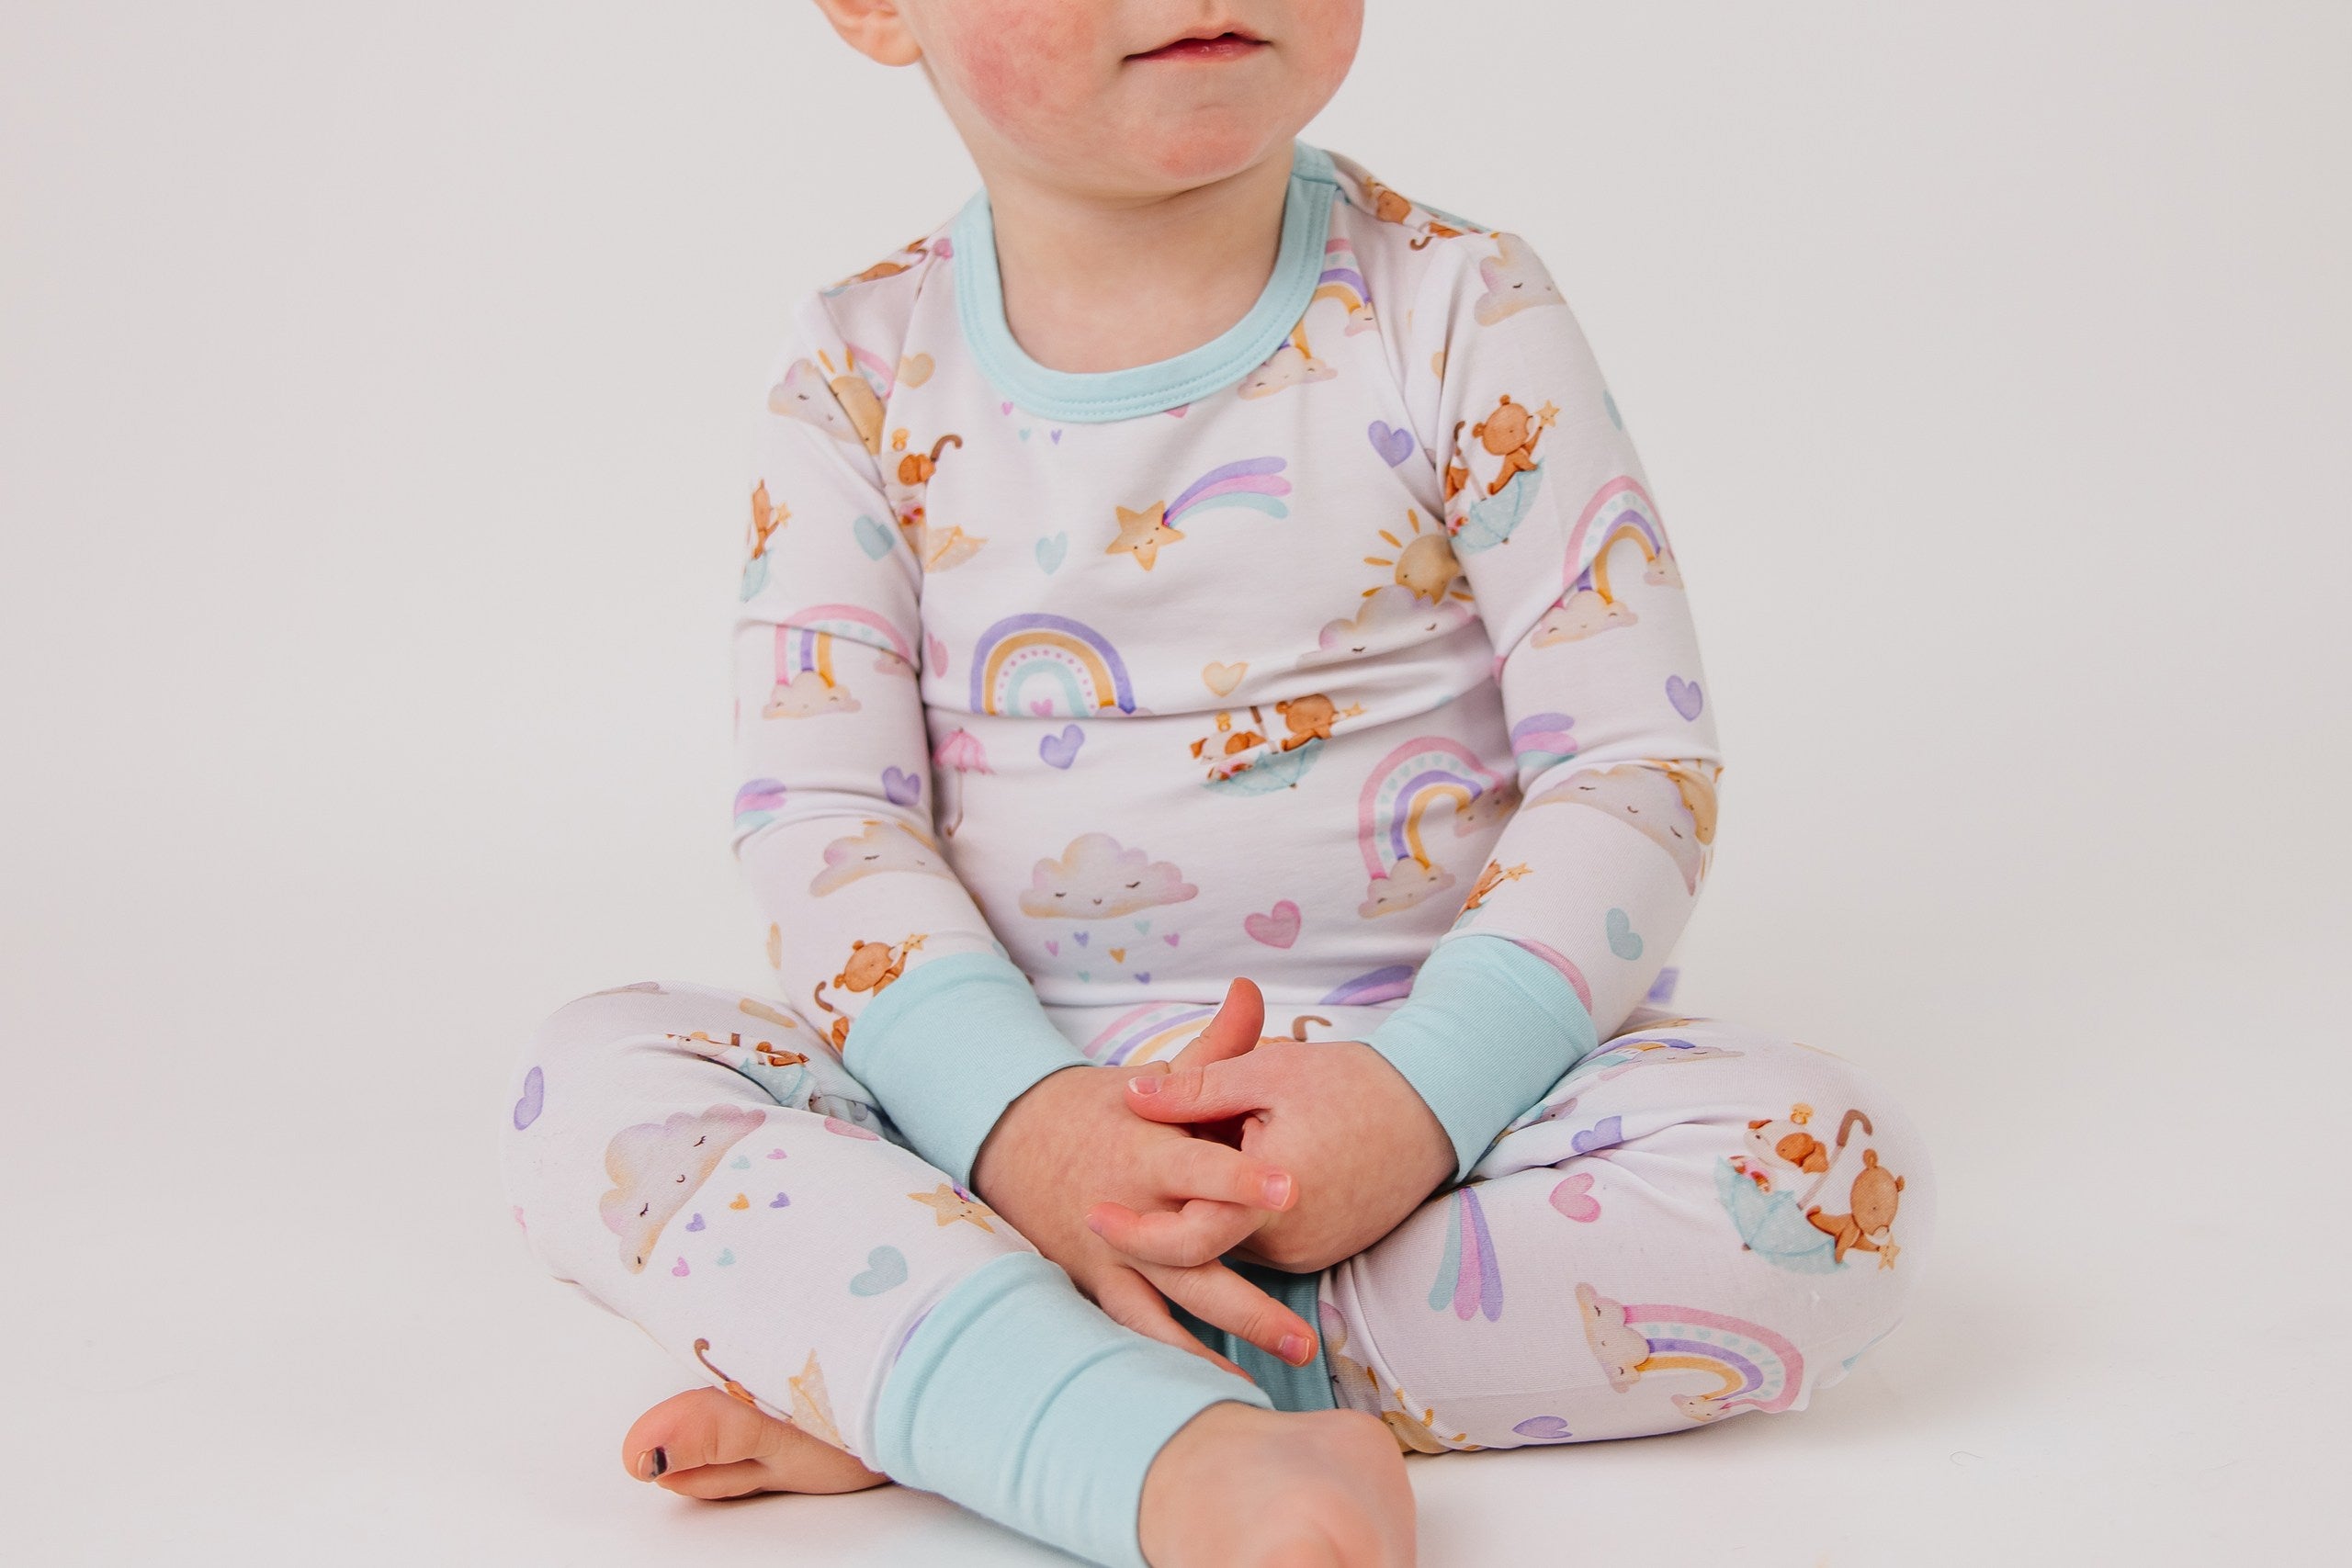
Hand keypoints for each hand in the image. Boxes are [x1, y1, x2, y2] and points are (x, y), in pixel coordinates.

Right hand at [968, 1025, 1318, 1380]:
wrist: (1013, 1142)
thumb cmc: (1102, 1107)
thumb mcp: (1152, 1077)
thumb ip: (1214, 1048)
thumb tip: (1257, 992)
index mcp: (1144, 1148)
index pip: (1198, 1163)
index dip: (1241, 1175)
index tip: (1291, 1185)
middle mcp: (1129, 1208)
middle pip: (1191, 1253)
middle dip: (1244, 1291)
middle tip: (1301, 1324)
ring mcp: (1113, 1253)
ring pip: (1173, 1303)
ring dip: (1232, 1334)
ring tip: (1291, 1358)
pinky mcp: (1101, 1283)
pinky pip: (1142, 1329)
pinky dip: (1180, 1358)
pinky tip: (1226, 1387)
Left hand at [1093, 978, 1456, 1275]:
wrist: (1437, 1109)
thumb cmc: (1351, 1083)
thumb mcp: (1267, 1072)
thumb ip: (1196, 1086)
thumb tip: (1130, 1095)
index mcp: (1271, 1200)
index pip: (1186, 1239)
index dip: (1134, 1231)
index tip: (1093, 1212)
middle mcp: (1290, 1242)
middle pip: (1202, 1248)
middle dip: (1154, 1226)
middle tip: (1098, 1211)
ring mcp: (1310, 1252)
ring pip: (1231, 1246)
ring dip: (1200, 1218)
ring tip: (1171, 1179)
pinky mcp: (1324, 1249)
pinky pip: (1261, 1244)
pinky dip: (1234, 1221)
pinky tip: (1224, 1182)